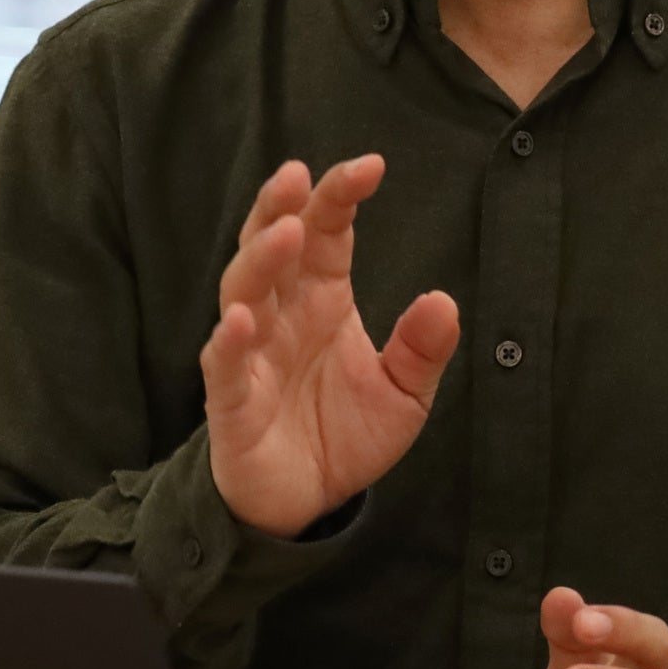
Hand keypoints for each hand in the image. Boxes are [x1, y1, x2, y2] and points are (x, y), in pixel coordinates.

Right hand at [201, 155, 459, 535]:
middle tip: (297, 175)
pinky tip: (239, 320)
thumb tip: (444, 302)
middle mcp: (281, 316)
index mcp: (322, 299)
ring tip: (284, 233)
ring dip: (261, 261)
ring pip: (243, 293)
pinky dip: (226, 343)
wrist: (310, 502)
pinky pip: (223, 366)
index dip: (338, 198)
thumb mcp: (404, 394)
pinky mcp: (231, 403)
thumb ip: (422, 351)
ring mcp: (251, 354)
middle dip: (280, 208)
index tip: (371, 166)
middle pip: (271, 246)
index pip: (326, 234)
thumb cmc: (347, 433)